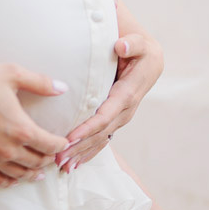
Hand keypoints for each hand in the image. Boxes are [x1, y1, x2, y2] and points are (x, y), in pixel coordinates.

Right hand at [0, 62, 71, 187]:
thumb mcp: (10, 74)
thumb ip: (39, 82)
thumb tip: (62, 88)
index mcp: (22, 129)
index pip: (50, 145)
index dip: (61, 145)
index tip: (64, 143)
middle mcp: (9, 150)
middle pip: (37, 162)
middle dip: (48, 159)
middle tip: (53, 156)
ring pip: (19, 175)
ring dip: (32, 174)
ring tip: (38, 172)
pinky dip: (9, 181)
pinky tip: (13, 178)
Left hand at [56, 32, 163, 171]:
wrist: (150, 60)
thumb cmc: (141, 50)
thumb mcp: (140, 44)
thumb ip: (132, 43)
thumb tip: (121, 46)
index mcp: (128, 94)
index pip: (105, 115)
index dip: (88, 128)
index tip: (70, 138)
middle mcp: (125, 110)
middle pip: (99, 133)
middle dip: (79, 147)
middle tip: (58, 158)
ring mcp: (121, 118)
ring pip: (100, 140)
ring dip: (81, 154)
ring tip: (62, 166)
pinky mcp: (115, 119)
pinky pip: (102, 139)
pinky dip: (88, 152)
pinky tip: (75, 164)